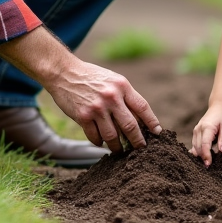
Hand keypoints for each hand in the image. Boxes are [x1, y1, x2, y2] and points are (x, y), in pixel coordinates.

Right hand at [44, 59, 161, 151]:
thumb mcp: (113, 80)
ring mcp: (97, 108)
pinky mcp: (83, 116)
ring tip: (119, 150)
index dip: (152, 122)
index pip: (142, 107)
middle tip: (140, 148)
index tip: (157, 133)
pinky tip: (101, 142)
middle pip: (130, 126)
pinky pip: (96, 137)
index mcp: (122, 86)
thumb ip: (125, 96)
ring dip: (117, 147)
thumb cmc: (91, 77)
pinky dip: (100, 142)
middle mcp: (111, 97)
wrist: (64, 72)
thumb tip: (140, 119)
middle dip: (137, 141)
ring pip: (113, 136)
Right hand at [191, 104, 221, 166]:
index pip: (204, 144)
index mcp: (207, 127)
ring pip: (195, 147)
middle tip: (209, 168)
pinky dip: (198, 152)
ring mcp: (196, 131)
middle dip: (202, 158)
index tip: (209, 165)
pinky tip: (203, 158)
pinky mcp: (196, 133)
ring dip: (200, 156)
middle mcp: (198, 129)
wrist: (218, 107)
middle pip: (198, 147)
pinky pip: (195, 145)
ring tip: (207, 164)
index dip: (206, 155)